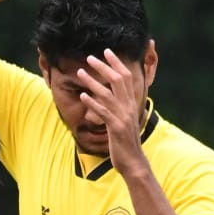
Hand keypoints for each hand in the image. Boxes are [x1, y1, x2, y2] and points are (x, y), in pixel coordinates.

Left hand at [75, 49, 148, 173]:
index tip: (107, 51)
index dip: (116, 63)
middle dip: (103, 66)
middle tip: (90, 57)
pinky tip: (82, 96)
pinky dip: (92, 102)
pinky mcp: (115, 127)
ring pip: (107, 93)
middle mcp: (128, 107)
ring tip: (80, 72)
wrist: (133, 162)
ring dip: (92, 81)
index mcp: (131, 103)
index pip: (126, 77)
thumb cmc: (126, 144)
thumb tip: (111, 99)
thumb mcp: (124, 123)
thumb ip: (119, 109)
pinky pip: (103, 112)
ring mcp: (122, 116)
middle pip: (117, 80)